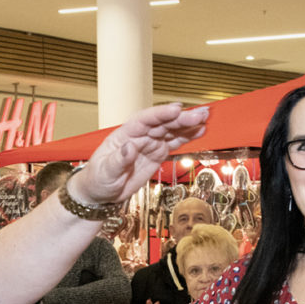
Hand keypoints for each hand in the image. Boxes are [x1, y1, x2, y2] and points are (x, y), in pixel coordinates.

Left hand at [70, 103, 209, 209]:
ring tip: (205, 118)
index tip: (177, 109)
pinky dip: (187, 137)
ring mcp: (150, 144)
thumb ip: (118, 160)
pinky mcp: (157, 154)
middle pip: (163, 123)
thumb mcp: (105, 173)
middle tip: (200, 114)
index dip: (161, 113)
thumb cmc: (99, 180)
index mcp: (125, 135)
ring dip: (188, 124)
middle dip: (181, 118)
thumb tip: (129, 146)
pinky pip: (174, 142)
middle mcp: (139, 136)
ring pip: (171, 130)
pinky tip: (200, 131)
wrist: (102, 193)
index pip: (144, 119)